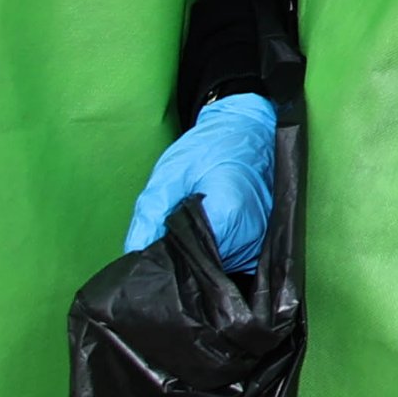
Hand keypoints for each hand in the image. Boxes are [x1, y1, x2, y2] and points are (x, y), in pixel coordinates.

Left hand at [126, 92, 276, 270]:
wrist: (247, 130)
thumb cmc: (209, 146)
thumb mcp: (170, 173)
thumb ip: (150, 214)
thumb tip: (135, 252)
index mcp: (229, 213)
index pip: (190, 255)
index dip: (166, 255)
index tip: (151, 247)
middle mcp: (250, 233)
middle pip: (205, 264)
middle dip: (181, 257)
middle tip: (165, 235)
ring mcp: (260, 240)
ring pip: (217, 266)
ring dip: (197, 256)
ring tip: (185, 231)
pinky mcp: (262, 243)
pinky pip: (231, 260)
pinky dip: (214, 253)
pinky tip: (203, 234)